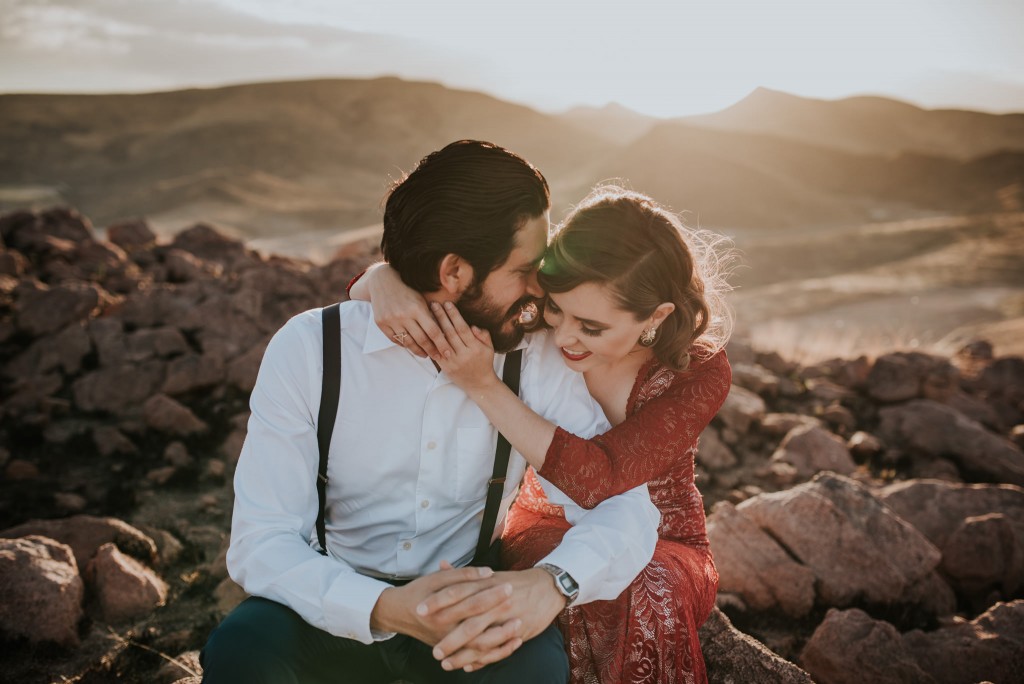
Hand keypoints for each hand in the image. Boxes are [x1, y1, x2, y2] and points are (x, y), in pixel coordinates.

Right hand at [363, 264, 453, 358]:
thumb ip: (430, 316)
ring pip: (408, 342)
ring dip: (418, 351)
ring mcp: (391, 320)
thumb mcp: (421, 300)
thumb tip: (443, 335)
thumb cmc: (407, 291)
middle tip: (438, 358)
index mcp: (417, 308)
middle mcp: (403, 315)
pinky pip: (394, 339)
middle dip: (432, 350)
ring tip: (425, 355)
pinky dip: (404, 345)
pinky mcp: (381, 323)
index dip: (442, 344)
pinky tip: (411, 347)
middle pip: (421, 339)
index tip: (448, 353)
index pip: (433, 331)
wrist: (383, 281)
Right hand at [370, 563, 513, 645]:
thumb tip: (487, 572)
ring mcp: (448, 642)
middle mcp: (444, 628)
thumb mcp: (436, 578)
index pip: (471, 601)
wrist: (399, 613)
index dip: (491, 594)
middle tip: (517, 603)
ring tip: (519, 625)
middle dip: (499, 614)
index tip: (509, 585)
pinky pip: (477, 656)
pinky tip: (512, 643)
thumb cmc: (420, 591)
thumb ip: (462, 574)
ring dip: (501, 638)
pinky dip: (496, 652)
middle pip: (477, 624)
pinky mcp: (452, 650)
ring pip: (478, 646)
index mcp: (440, 609)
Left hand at [428, 567, 567, 672]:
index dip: (438, 602)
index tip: (420, 610)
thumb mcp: (489, 575)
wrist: (548, 586)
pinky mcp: (518, 631)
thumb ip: (463, 574)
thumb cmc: (514, 581)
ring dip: (463, 654)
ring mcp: (507, 618)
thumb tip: (440, 566)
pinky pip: (498, 649)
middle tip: (433, 651)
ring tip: (445, 663)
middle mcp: (495, 602)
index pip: (457, 592)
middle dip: (449, 638)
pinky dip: (482, 659)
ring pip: (482, 640)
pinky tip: (468, 666)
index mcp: (486, 585)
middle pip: (468, 622)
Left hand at [431, 301, 499, 392]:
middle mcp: (464, 355)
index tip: (448, 304)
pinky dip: (430, 342)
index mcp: (475, 348)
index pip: (463, 328)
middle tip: (434, 304)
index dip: (454, 315)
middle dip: (441, 317)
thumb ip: (483, 334)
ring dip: (434, 326)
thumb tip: (473, 326)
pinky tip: (425, 331)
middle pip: (450, 333)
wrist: (479, 384)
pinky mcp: (446, 368)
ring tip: (428, 314)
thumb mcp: (489, 347)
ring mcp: (454, 362)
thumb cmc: (484, 362)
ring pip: (442, 342)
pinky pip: (436, 353)